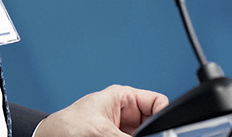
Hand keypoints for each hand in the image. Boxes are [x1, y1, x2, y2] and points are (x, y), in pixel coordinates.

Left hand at [33, 84, 169, 136]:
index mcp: (123, 98)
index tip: (165, 132)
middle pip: (152, 125)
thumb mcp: (102, 132)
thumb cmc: (66, 128)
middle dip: (150, 134)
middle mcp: (125, 115)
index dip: (164, 117)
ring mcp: (120, 130)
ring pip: (142, 135)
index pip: (157, 103)